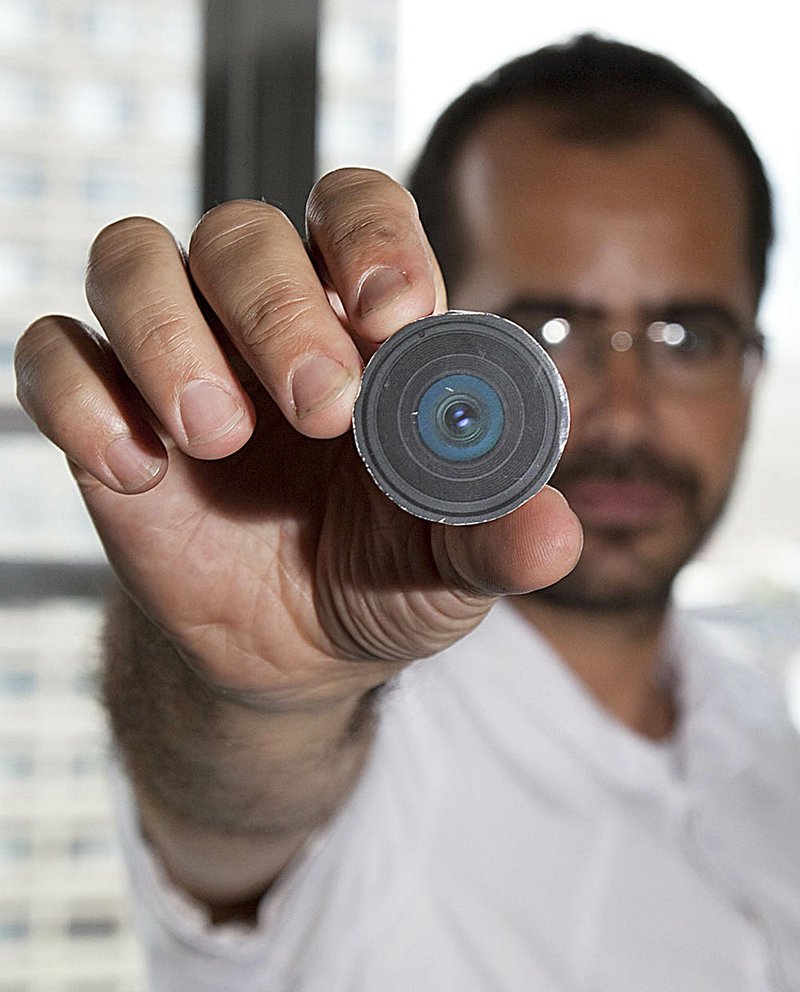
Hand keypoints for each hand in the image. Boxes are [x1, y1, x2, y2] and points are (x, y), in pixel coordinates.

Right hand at [15, 169, 581, 705]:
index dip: (372, 239)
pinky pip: (54, 355)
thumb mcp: (452, 569)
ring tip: (217, 437)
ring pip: (132, 259)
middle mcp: (263, 320)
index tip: (395, 317)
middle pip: (240, 231)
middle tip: (323, 408)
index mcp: (361, 328)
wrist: (296, 652)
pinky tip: (133, 471)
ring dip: (168, 333)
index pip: (355, 208)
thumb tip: (554, 536)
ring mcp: (175, 359)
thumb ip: (496, 540)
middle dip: (278, 310)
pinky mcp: (104, 414)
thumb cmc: (384, 579)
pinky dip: (80, 396)